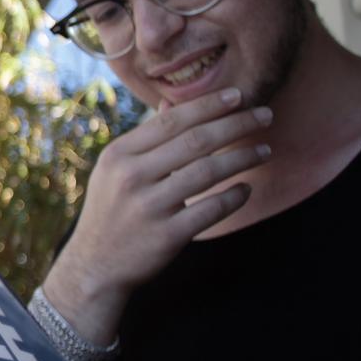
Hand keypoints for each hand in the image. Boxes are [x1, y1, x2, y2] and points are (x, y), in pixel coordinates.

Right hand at [43, 87, 272, 344]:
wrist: (95, 265)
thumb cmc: (111, 211)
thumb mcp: (114, 171)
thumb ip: (145, 140)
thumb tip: (170, 105)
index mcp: (119, 155)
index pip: (171, 121)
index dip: (208, 106)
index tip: (238, 96)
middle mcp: (131, 177)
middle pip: (194, 141)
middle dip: (235, 124)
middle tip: (265, 115)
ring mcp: (149, 207)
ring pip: (208, 172)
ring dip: (243, 158)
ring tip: (266, 151)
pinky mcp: (167, 235)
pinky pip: (212, 210)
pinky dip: (235, 197)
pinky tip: (247, 189)